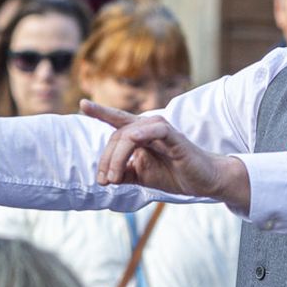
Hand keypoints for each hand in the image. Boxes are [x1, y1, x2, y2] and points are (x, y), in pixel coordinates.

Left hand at [81, 102, 250, 211]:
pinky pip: (153, 130)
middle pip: (116, 136)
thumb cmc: (173, 175)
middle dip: (106, 160)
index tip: (83, 104)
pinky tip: (132, 148)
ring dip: (116, 158)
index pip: (116, 121)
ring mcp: (161, 129)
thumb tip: (104, 179)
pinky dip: (139, 138)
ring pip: (128, 135)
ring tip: (114, 179)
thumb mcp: (141, 177)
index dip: (100, 112)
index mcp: (140, 134)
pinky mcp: (174, 136)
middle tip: (104, 182)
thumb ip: (123, 174)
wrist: (204, 182)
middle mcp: (148, 127)